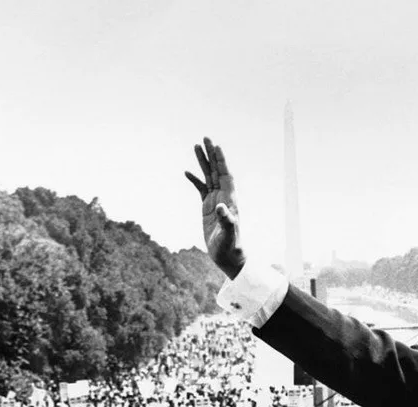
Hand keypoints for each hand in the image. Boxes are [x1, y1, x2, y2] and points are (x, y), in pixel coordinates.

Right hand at [185, 137, 244, 278]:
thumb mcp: (228, 235)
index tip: (216, 146)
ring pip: (209, 177)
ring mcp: (215, 201)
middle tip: (205, 138)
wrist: (228, 257)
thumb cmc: (231, 247)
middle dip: (211, 155)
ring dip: (203, 162)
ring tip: (195, 146)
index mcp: (230, 200)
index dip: (221, 161)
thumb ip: (226, 221)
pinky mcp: (207, 208)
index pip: (226, 175)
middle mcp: (224, 197)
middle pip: (217, 171)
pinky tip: (187, 172)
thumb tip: (221, 207)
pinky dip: (194, 180)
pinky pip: (201, 189)